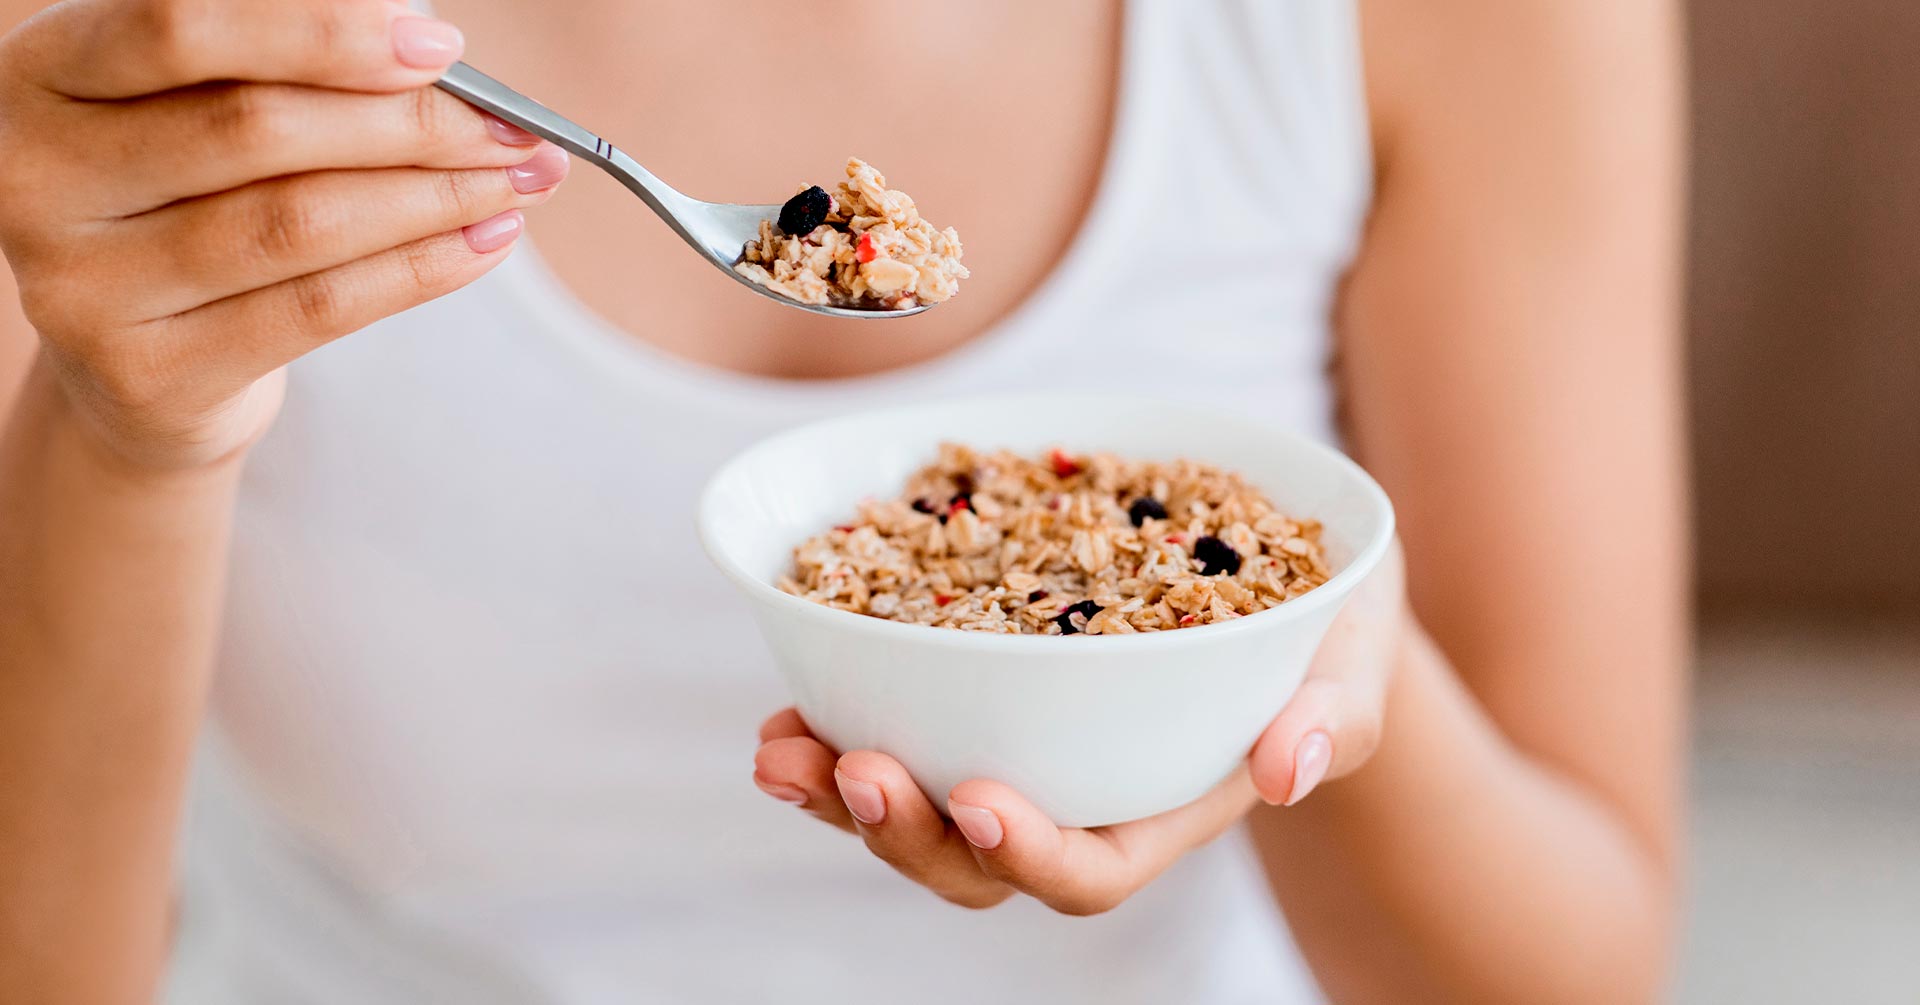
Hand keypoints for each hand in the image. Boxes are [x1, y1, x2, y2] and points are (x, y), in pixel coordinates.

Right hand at [0, 0, 568, 470]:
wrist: (139, 362)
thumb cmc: (187, 196)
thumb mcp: (201, 104)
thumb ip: (285, 63)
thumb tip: (427, 45)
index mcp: (41, 71)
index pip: (181, 30)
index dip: (319, 32)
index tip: (439, 45)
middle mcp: (37, 175)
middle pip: (256, 130)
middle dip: (413, 124)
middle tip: (516, 128)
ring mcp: (83, 286)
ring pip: (298, 224)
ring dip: (434, 198)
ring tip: (518, 181)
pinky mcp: (148, 374)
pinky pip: (317, 310)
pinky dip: (421, 270)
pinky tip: (485, 242)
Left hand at [752, 542, 1408, 914]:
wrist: (1294, 583)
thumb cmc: (1333, 628)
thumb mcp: (1354, 656)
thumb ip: (1334, 712)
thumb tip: (1287, 768)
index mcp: (1166, 808)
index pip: (1091, 868)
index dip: (1029, 852)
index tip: (977, 798)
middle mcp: (1080, 797)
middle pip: (978, 859)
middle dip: (905, 831)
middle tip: (852, 767)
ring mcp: (1024, 754)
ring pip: (918, 809)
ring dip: (842, 790)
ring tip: (779, 750)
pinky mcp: (982, 698)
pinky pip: (901, 734)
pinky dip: (840, 725)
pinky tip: (791, 703)